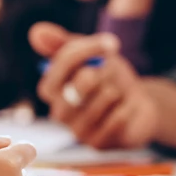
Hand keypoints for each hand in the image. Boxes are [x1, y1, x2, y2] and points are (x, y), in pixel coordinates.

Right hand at [31, 23, 157, 149]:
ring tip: (118, 91)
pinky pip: (112, 123)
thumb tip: (36, 31)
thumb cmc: (111, 77)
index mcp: (52, 89)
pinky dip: (125, 109)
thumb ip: (64, 43)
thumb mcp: (93, 54)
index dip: (83, 53)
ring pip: (93, 108)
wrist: (139, 104)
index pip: (57, 70)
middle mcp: (59, 112)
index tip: (110, 43)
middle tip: (111, 69)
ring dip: (113, 93)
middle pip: (71, 93)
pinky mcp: (97, 144)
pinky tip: (127, 107)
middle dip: (97, 77)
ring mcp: (77, 131)